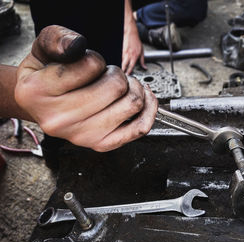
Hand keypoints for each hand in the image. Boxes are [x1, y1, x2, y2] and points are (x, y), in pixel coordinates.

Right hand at [15, 25, 157, 151]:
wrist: (39, 107)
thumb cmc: (43, 79)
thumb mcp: (41, 50)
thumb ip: (56, 39)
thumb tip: (77, 45)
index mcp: (39, 92)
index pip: (91, 65)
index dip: (96, 58)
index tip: (88, 63)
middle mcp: (60, 119)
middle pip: (117, 86)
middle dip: (117, 74)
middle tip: (107, 75)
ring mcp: (82, 136)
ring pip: (132, 104)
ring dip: (132, 88)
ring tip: (119, 87)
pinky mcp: (101, 144)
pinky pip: (140, 128)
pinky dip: (149, 109)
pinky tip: (143, 97)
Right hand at [122, 20, 145, 74]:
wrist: (131, 34)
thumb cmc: (137, 42)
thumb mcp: (142, 51)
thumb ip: (142, 60)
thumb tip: (145, 67)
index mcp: (134, 56)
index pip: (131, 65)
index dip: (129, 71)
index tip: (127, 74)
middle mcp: (129, 55)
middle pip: (124, 64)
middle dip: (123, 69)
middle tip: (122, 73)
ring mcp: (124, 52)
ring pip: (122, 61)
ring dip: (122, 65)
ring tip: (121, 69)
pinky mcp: (122, 50)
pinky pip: (121, 57)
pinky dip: (121, 60)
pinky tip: (121, 62)